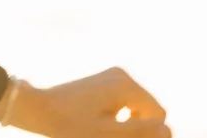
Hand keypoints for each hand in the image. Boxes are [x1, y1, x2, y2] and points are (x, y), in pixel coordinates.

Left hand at [3, 68, 167, 137]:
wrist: (37, 109)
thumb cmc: (70, 125)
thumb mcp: (107, 135)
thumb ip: (140, 133)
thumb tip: (168, 130)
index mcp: (126, 85)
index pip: (158, 114)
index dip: (149, 133)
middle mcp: (122, 75)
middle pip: (147, 109)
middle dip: (136, 128)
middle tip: (110, 136)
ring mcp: (112, 76)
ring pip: (135, 107)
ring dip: (126, 124)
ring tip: (102, 132)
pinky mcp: (103, 82)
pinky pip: (123, 102)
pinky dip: (117, 117)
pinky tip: (98, 125)